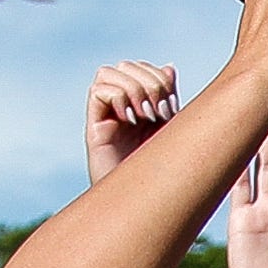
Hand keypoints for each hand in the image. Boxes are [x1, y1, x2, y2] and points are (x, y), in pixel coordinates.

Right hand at [86, 60, 178, 182]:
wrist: (148, 202)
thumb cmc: (164, 170)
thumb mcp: (173, 126)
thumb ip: (168, 96)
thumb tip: (168, 66)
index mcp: (139, 103)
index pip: (142, 67)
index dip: (159, 77)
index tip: (171, 108)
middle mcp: (120, 106)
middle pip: (126, 65)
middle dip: (149, 82)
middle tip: (159, 112)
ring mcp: (105, 116)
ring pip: (109, 72)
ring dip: (134, 88)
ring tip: (145, 115)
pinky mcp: (94, 128)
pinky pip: (98, 91)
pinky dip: (117, 98)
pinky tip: (130, 120)